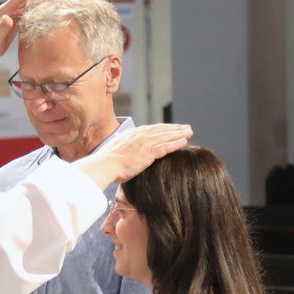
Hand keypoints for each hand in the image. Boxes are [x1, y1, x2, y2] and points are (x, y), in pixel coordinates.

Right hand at [75, 123, 192, 189]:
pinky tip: (184, 142)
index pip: (152, 129)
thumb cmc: (106, 162)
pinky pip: (166, 147)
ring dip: (179, 134)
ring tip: (189, 132)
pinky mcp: (148, 152)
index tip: (171, 128)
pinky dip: (176, 143)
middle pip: (162, 129)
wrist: (104, 165)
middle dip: (175, 128)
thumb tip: (122, 147)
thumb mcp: (115, 150)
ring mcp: (145, 143)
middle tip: (186, 127)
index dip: (163, 128)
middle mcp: (140, 135)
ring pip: (166, 136)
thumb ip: (122, 147)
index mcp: (132, 134)